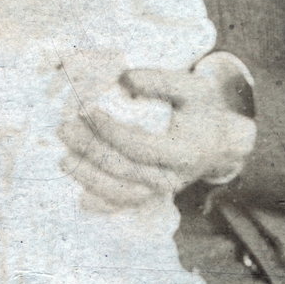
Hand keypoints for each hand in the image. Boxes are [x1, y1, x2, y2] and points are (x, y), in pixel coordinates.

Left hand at [56, 66, 256, 212]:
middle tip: (64, 128)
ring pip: (122, 194)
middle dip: (90, 150)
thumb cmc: (203, 109)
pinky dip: (102, 205)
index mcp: (184, 152)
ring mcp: (162, 190)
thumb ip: (161, 80)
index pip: (138, 146)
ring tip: (64, 160)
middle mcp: (173, 177)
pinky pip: (126, 206)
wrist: (220, 141)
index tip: (86, 110)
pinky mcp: (154, 196)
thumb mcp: (193, 87)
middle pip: (124, 170)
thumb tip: (124, 77)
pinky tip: (80, 198)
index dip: (109, 130)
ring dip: (90, 179)